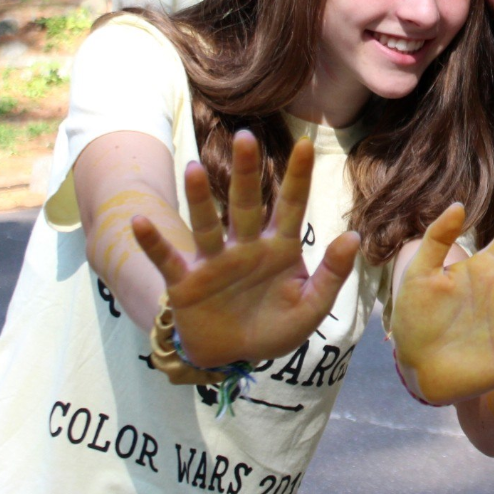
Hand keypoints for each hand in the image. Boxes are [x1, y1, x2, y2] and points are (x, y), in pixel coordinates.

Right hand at [132, 130, 357, 367]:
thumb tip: (354, 237)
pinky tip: (139, 221)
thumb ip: (332, 275)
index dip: (298, 176)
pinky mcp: (186, 282)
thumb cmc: (274, 327)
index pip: (291, 205)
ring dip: (199, 198)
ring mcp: (214, 261)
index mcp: (280, 248)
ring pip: (207, 223)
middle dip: (246, 172)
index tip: (304, 144)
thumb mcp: (311, 307)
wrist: (233, 357)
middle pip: (246, 203)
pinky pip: (167, 259)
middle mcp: (245, 246)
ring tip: (194, 168)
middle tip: (246, 136)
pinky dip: (153, 242)